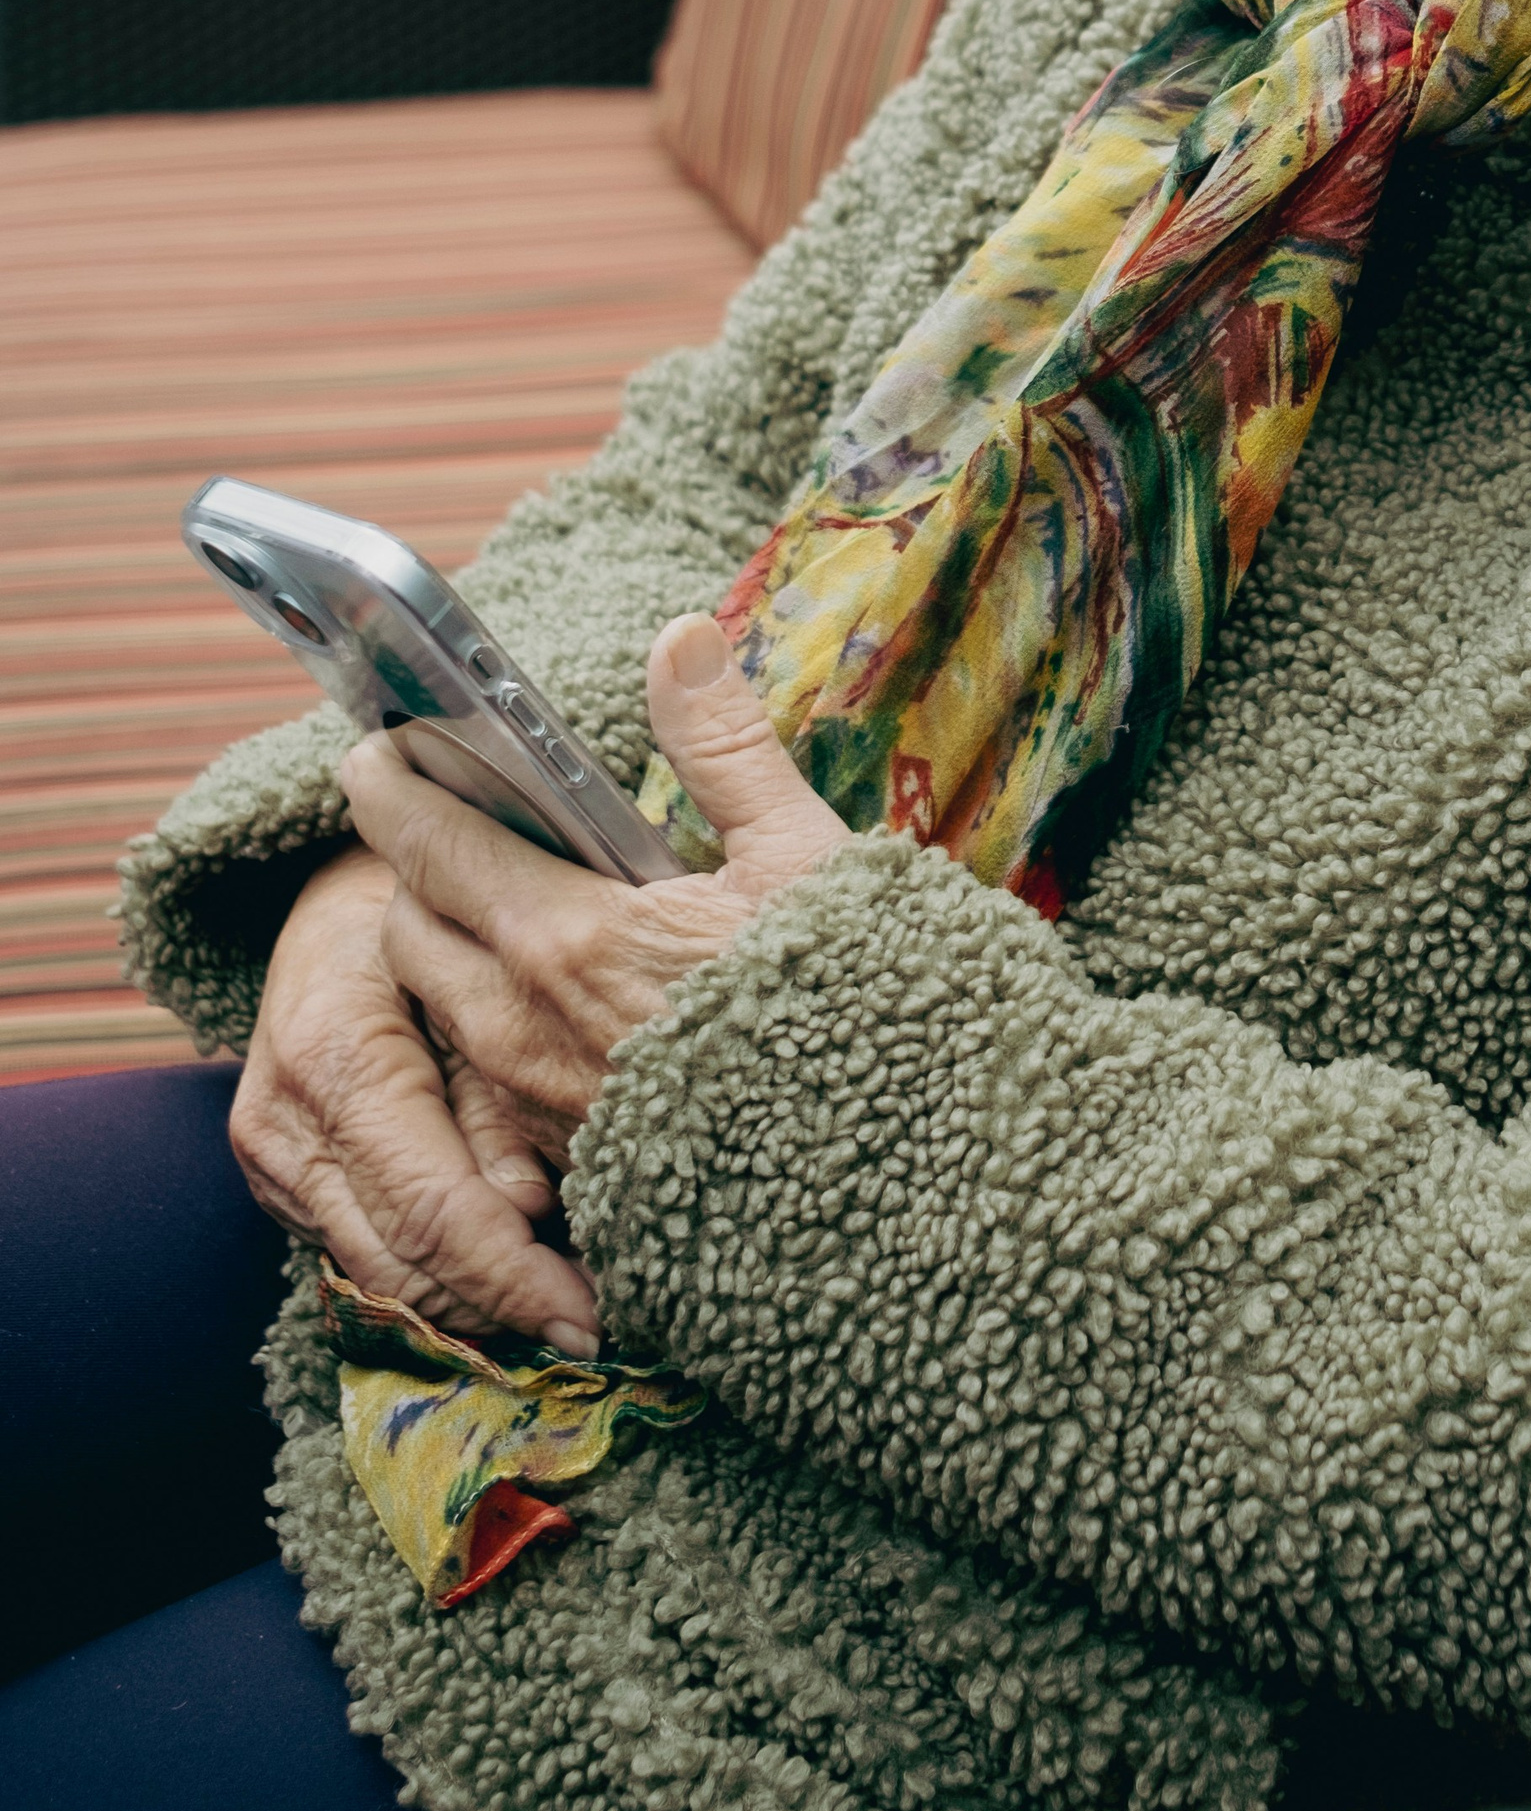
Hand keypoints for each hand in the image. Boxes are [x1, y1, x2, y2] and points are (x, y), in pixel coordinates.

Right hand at [232, 839, 603, 1351]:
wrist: (342, 902)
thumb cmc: (433, 917)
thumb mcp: (480, 977)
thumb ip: (498, 1087)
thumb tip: (525, 1207)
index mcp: (338, 1056)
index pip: (431, 1207)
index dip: (512, 1276)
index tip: (589, 1319)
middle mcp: (287, 1121)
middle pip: (401, 1262)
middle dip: (500, 1307)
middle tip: (596, 1330)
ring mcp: (273, 1160)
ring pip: (378, 1277)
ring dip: (470, 1307)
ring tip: (563, 1318)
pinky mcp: (281, 1181)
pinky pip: (362, 1254)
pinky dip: (434, 1277)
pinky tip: (507, 1284)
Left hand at [343, 613, 849, 1158]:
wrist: (876, 1173)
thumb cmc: (846, 1010)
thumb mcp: (799, 855)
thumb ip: (722, 745)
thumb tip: (679, 637)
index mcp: (565, 936)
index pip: (432, 844)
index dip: (393, 788)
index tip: (375, 751)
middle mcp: (522, 1026)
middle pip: (408, 929)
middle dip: (413, 872)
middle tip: (445, 829)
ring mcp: (534, 1105)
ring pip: (440, 1008)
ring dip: (448, 951)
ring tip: (498, 911)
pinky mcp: (564, 1161)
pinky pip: (483, 1081)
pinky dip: (492, 1028)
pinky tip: (557, 1009)